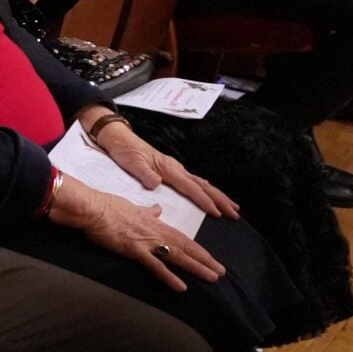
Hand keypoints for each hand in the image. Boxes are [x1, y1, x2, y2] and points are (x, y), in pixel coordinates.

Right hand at [50, 177, 223, 289]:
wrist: (91, 207)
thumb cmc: (107, 205)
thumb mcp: (133, 206)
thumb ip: (148, 211)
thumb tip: (158, 209)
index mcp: (155, 223)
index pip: (182, 238)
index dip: (198, 249)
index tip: (211, 258)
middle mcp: (156, 232)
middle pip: (186, 247)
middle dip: (205, 260)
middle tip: (221, 272)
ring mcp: (146, 242)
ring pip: (177, 256)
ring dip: (196, 267)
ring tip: (212, 278)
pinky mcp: (134, 250)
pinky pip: (155, 266)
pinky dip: (169, 276)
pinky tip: (181, 286)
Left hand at [87, 116, 240, 219]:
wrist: (118, 138)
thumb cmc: (124, 150)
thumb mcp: (130, 162)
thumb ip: (144, 173)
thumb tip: (156, 184)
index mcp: (168, 168)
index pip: (191, 188)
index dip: (205, 201)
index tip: (217, 213)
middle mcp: (175, 168)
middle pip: (203, 186)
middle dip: (220, 200)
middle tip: (234, 213)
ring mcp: (174, 168)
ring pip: (201, 184)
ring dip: (217, 195)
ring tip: (232, 206)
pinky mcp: (170, 169)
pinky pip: (194, 181)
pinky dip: (206, 189)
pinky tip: (211, 194)